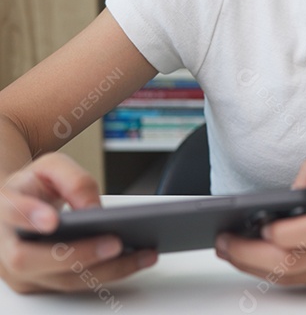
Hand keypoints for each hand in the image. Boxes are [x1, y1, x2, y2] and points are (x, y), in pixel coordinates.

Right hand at [0, 153, 155, 292]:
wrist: (21, 203)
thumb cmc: (35, 186)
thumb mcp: (53, 167)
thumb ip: (73, 180)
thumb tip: (94, 209)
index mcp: (3, 208)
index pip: (9, 213)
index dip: (28, 217)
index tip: (52, 221)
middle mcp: (5, 245)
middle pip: (31, 259)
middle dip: (78, 254)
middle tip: (116, 243)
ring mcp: (20, 271)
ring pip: (60, 279)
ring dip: (107, 270)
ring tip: (144, 254)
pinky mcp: (41, 283)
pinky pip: (76, 284)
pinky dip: (110, 273)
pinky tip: (138, 260)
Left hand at [215, 147, 305, 286]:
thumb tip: (289, 191)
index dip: (281, 231)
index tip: (256, 222)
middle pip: (295, 264)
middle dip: (250, 257)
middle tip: (223, 242)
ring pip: (295, 278)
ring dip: (256, 267)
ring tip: (230, 249)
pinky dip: (277, 271)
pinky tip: (257, 256)